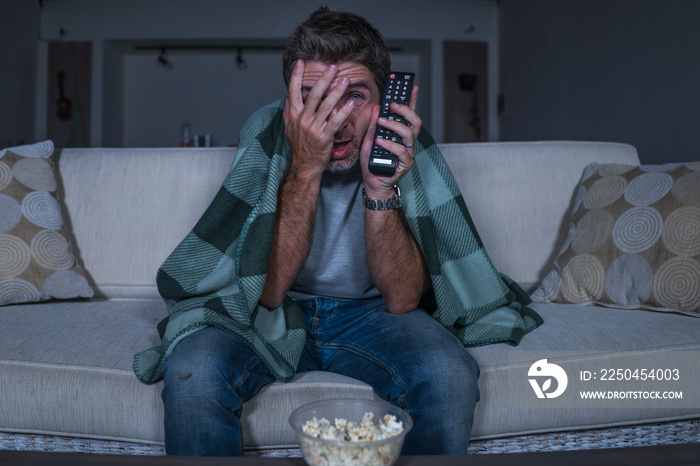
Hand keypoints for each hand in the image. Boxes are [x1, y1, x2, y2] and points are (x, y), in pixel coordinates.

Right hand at [283, 60, 355, 178]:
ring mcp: (313, 128)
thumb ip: (288, 113)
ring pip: (326, 105)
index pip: (293, 91)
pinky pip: (335, 121)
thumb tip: (287, 99)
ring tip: (345, 80)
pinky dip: (343, 112)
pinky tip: (351, 103)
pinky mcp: (324, 137)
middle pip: (313, 94)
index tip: (300, 62)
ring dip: (337, 91)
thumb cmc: (300, 147)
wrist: (305, 166)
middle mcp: (303, 119)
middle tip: (333, 67)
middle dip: (324, 79)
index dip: (296, 76)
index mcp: (294, 115)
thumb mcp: (289, 129)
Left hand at [360, 85, 421, 197]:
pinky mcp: (405, 164)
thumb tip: (376, 108)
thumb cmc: (372, 163)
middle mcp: (407, 142)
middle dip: (405, 110)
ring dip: (394, 125)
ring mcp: (408, 153)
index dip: (411, 100)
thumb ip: (373, 125)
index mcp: (400, 134)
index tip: (411, 86)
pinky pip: (401, 151)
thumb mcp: (369, 139)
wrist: (372, 184)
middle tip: (392, 104)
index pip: (408, 114)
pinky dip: (389, 144)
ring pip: (409, 134)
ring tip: (381, 122)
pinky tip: (379, 141)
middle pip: (415, 121)